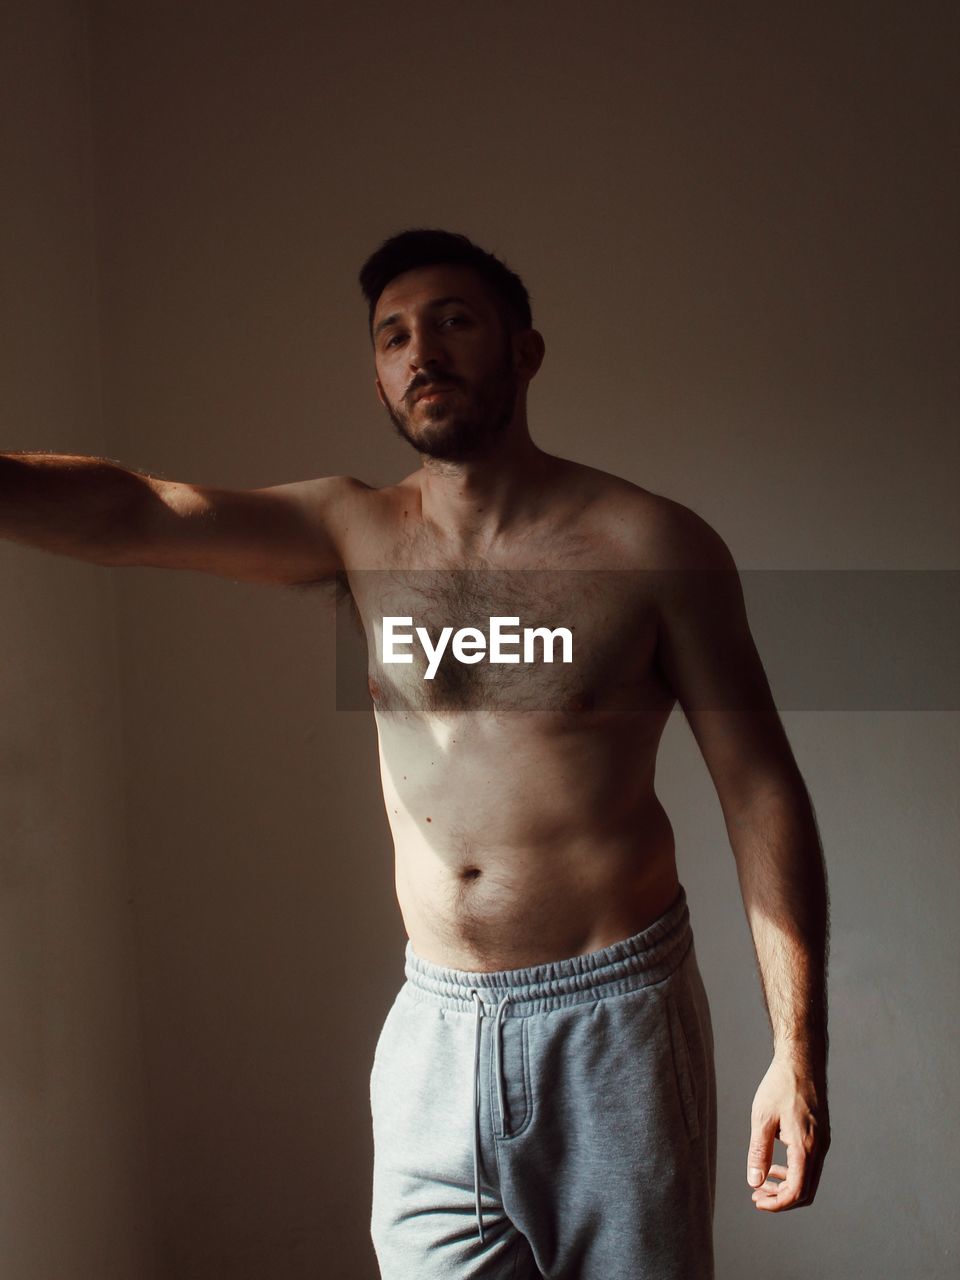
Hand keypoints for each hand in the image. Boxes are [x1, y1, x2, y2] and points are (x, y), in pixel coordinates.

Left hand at [746, 1053, 829, 1210]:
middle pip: (805, 1191)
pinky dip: (794, 1172)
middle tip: (758, 1196)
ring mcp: (823, 1142)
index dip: (777, 1204)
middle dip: (781, 1199)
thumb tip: (755, 1182)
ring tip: (763, 1183)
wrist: (802, 1061)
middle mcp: (819, 1149)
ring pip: (809, 1179)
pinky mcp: (821, 1135)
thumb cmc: (780, 1086)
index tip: (757, 1201)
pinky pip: (810, 1165)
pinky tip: (775, 1165)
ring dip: (787, 1186)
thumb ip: (759, 1153)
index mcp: (806, 1147)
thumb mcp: (762, 1119)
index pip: (797, 1192)